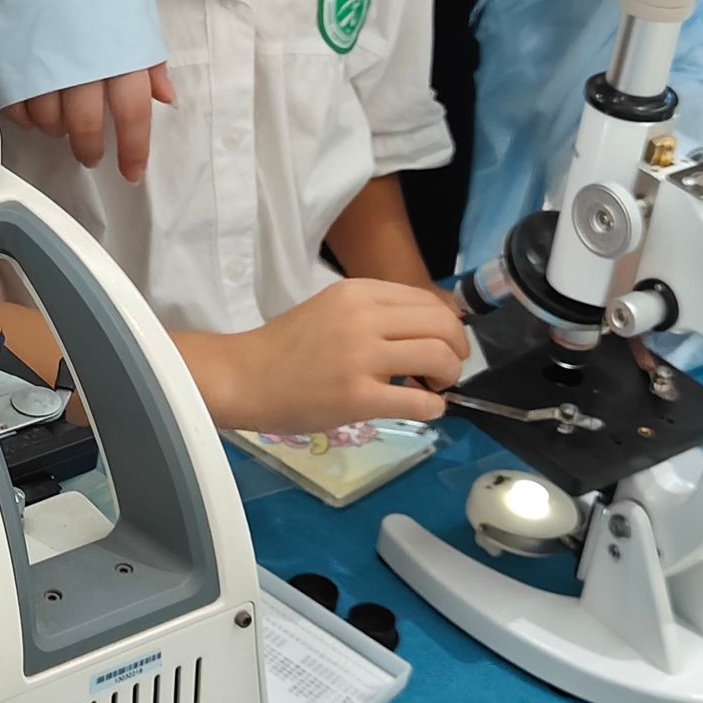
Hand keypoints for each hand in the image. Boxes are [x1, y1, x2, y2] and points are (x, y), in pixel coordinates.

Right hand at [2, 64, 174, 183]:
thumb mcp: (131, 12)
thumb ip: (147, 57)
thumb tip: (164, 94)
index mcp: (118, 53)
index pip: (133, 115)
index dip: (133, 150)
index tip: (132, 171)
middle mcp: (80, 63)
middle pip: (87, 126)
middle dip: (90, 148)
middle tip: (91, 153)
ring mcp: (40, 66)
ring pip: (50, 121)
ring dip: (56, 130)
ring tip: (59, 123)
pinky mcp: (6, 64)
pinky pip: (15, 109)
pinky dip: (24, 117)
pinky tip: (31, 110)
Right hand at [197, 280, 469, 433]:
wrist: (244, 377)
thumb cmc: (286, 346)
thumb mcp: (332, 310)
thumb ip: (375, 314)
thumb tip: (430, 332)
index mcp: (358, 292)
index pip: (428, 301)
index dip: (447, 326)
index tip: (440, 345)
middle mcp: (364, 318)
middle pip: (443, 326)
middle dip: (457, 350)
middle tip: (445, 370)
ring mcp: (362, 358)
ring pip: (439, 358)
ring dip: (448, 377)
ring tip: (431, 387)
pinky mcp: (359, 397)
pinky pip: (420, 402)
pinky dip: (434, 407)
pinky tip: (423, 409)